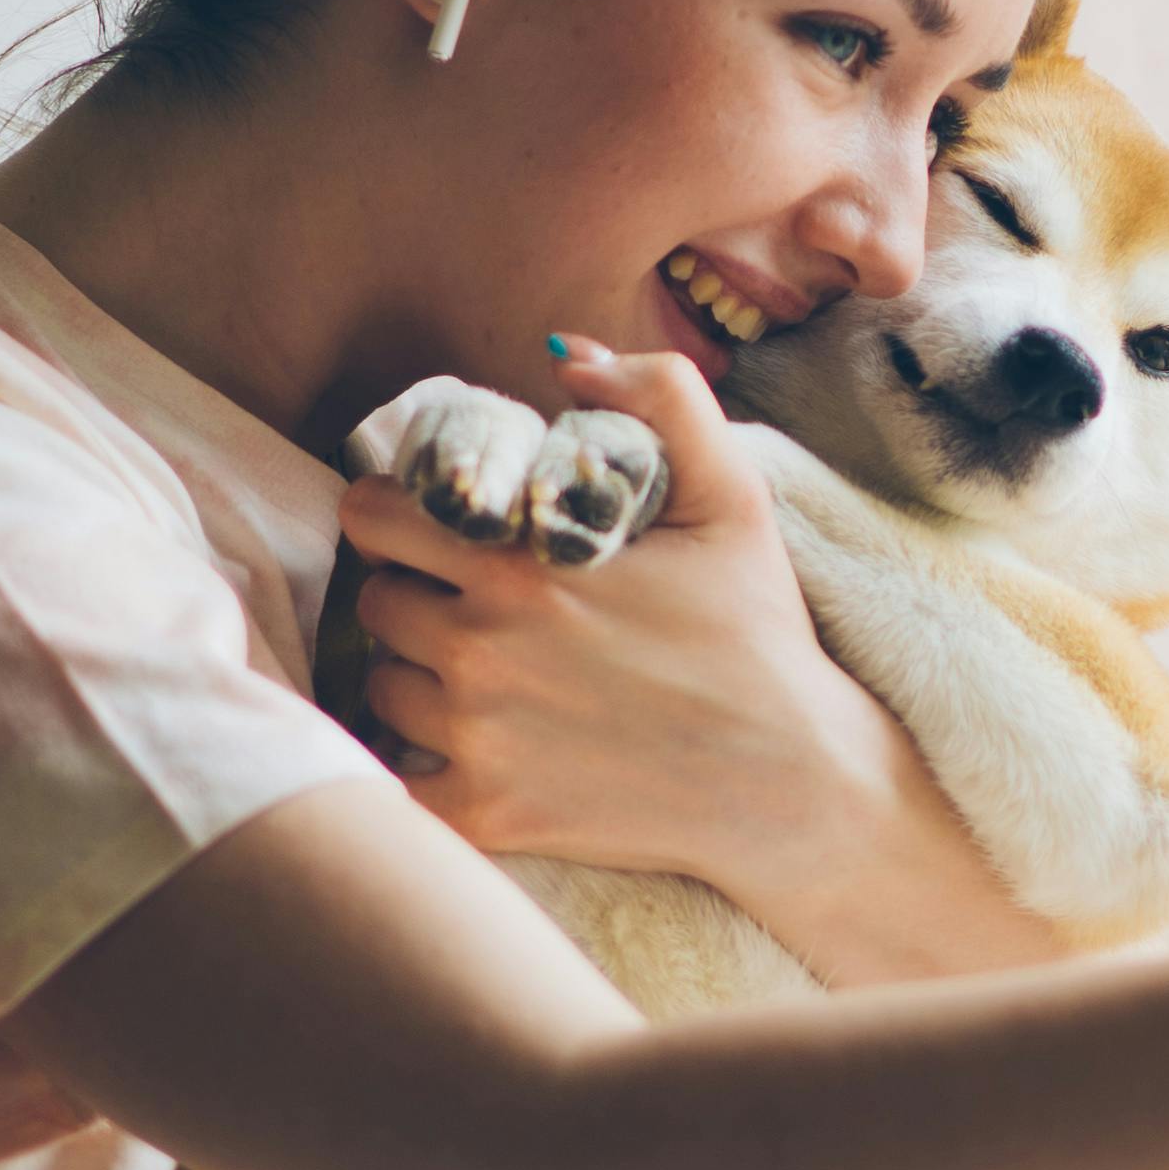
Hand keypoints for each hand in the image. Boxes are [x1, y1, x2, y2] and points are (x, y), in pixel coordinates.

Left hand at [346, 344, 885, 886]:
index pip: (374, 515)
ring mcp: (477, 737)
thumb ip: (661, 398)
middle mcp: (479, 647)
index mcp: (517, 564)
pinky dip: (415, 767)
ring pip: (381, 689)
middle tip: (470, 608)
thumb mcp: (732, 497)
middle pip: (375, 601)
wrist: (794, 783)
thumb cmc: (761, 637)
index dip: (400, 514)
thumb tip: (565, 357)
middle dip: (414, 595)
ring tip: (486, 680)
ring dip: (417, 679)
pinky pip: (393, 784)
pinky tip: (463, 752)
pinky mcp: (488, 812)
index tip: (440, 533)